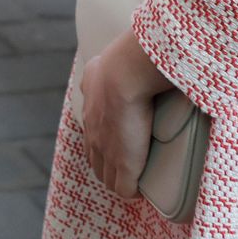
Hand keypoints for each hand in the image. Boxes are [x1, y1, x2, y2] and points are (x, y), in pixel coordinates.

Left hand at [77, 31, 173, 198]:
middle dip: (107, 164)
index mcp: (91, 97)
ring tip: (134, 180)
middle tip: (124, 166)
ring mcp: (105, 147)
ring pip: (106, 175)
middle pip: (94, 156)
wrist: (127, 72)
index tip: (115, 140)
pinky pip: (124, 188)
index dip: (102, 138)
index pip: (91, 127)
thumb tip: (146, 48)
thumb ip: (124, 56)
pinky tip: (141, 190)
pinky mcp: (122, 164)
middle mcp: (92, 124)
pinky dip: (132, 190)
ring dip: (119, 179)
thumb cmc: (131, 57)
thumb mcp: (119, 53)